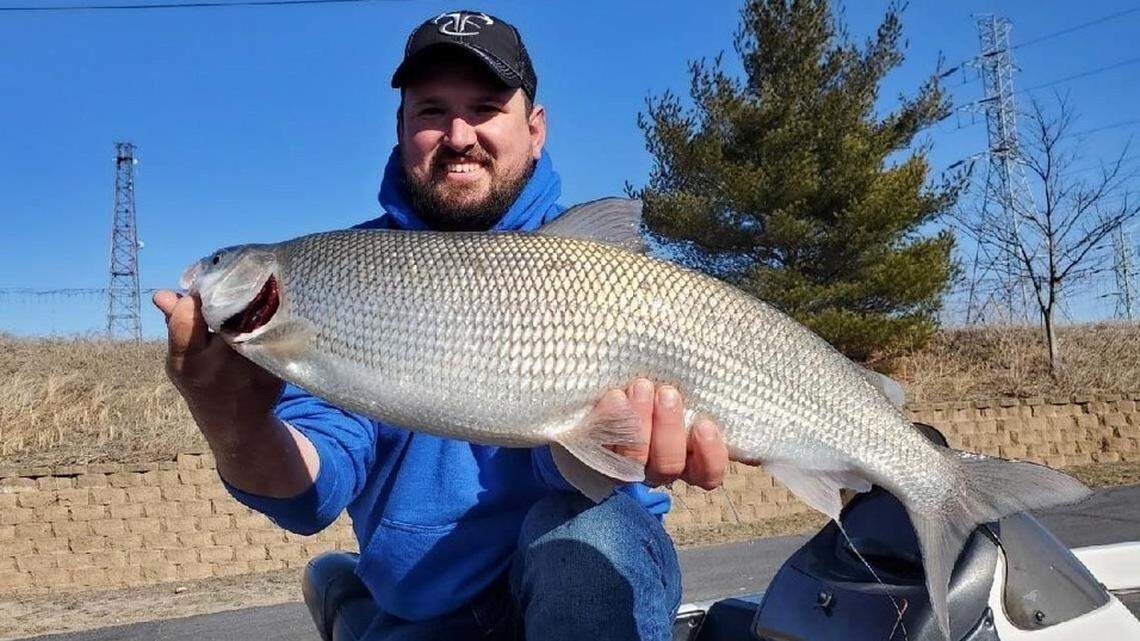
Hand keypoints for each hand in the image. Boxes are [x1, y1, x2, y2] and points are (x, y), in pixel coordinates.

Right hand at [152, 290, 283, 433]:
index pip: (186, 316)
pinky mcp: (276, 365)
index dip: (193, 299)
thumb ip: (176, 325)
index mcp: (188, 361)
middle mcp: (219, 363)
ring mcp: (250, 365)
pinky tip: (266, 317)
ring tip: (247, 301)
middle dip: (226, 297)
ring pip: (252, 316)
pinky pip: (274, 329)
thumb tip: (163, 295)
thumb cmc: (205, 379)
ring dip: (249, 304)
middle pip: (224, 312)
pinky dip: (269, 319)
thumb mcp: (183, 359)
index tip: (199, 295)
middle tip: (228, 292)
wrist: (238, 420)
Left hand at [602, 378, 728, 488]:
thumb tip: (773, 391)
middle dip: (669, 430)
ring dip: (640, 423)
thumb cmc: (667, 377)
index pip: (707, 475)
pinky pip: (600, 446)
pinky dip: (609, 422)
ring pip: (635, 459)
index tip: (705, 426)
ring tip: (641, 387)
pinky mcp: (594, 450)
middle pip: (668, 466)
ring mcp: (626, 462)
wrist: (610, 369)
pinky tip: (615, 397)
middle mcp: (659, 465)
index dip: (709, 457)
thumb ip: (713, 395)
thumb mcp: (695, 383)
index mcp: (689, 456)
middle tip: (667, 394)